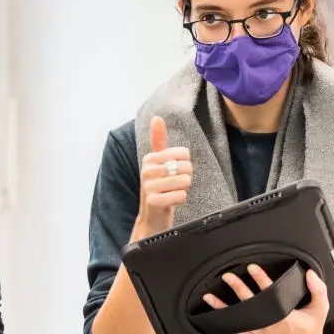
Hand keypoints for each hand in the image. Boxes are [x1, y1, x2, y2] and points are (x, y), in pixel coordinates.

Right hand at [134, 116, 192, 237]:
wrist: (151, 216)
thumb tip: (157, 118)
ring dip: (184, 189)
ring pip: (185, 181)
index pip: (184, 153)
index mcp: (150, 158)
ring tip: (173, 192)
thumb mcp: (158, 163)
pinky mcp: (153, 201)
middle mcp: (146, 170)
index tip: (174, 172)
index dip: (185, 164)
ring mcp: (148, 186)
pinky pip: (180, 195)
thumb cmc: (159, 186)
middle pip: (186, 167)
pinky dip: (181, 199)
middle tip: (175, 184)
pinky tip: (172, 201)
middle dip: (186, 177)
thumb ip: (158, 140)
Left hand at [203, 265, 333, 333]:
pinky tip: (215, 314)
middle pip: (250, 303)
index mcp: (285, 316)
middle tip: (229, 277)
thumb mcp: (320, 309)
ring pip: (239, 317)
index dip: (261, 279)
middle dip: (238, 288)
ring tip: (210, 297)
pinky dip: (226, 321)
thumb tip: (309, 273)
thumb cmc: (311, 331)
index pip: (270, 293)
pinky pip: (238, 329)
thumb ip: (318, 289)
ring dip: (223, 306)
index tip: (252, 268)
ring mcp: (260, 331)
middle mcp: (269, 324)